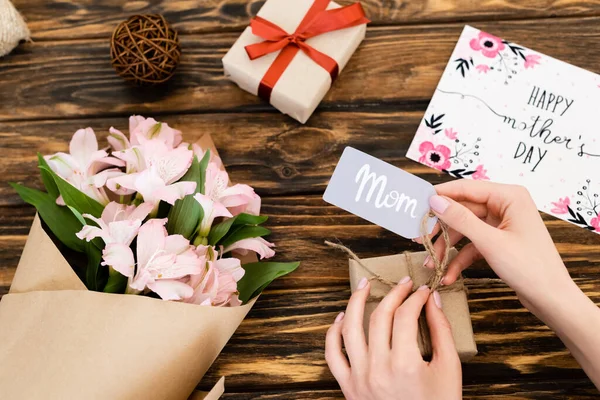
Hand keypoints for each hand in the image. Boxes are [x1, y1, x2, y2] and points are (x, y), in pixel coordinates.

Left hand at [325, 277, 460, 399]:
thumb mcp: (449, 369)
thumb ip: (441, 330)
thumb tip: (431, 299)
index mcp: (405, 365)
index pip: (405, 316)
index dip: (415, 298)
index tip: (422, 291)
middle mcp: (377, 369)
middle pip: (379, 317)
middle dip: (393, 294)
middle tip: (403, 284)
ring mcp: (358, 378)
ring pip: (350, 329)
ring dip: (355, 302)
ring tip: (364, 285)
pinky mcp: (348, 387)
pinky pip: (333, 354)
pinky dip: (334, 332)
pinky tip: (343, 317)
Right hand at [422, 180, 573, 312]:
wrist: (552, 299)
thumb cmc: (529, 267)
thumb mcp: (489, 242)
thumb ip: (460, 219)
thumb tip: (435, 201)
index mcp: (509, 197)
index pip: (467, 188)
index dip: (441, 196)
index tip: (418, 205)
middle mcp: (506, 206)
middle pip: (463, 211)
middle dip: (442, 230)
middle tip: (421, 240)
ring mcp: (502, 225)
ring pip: (465, 230)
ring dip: (448, 248)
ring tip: (431, 265)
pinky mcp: (499, 242)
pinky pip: (472, 245)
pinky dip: (460, 259)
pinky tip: (448, 275)